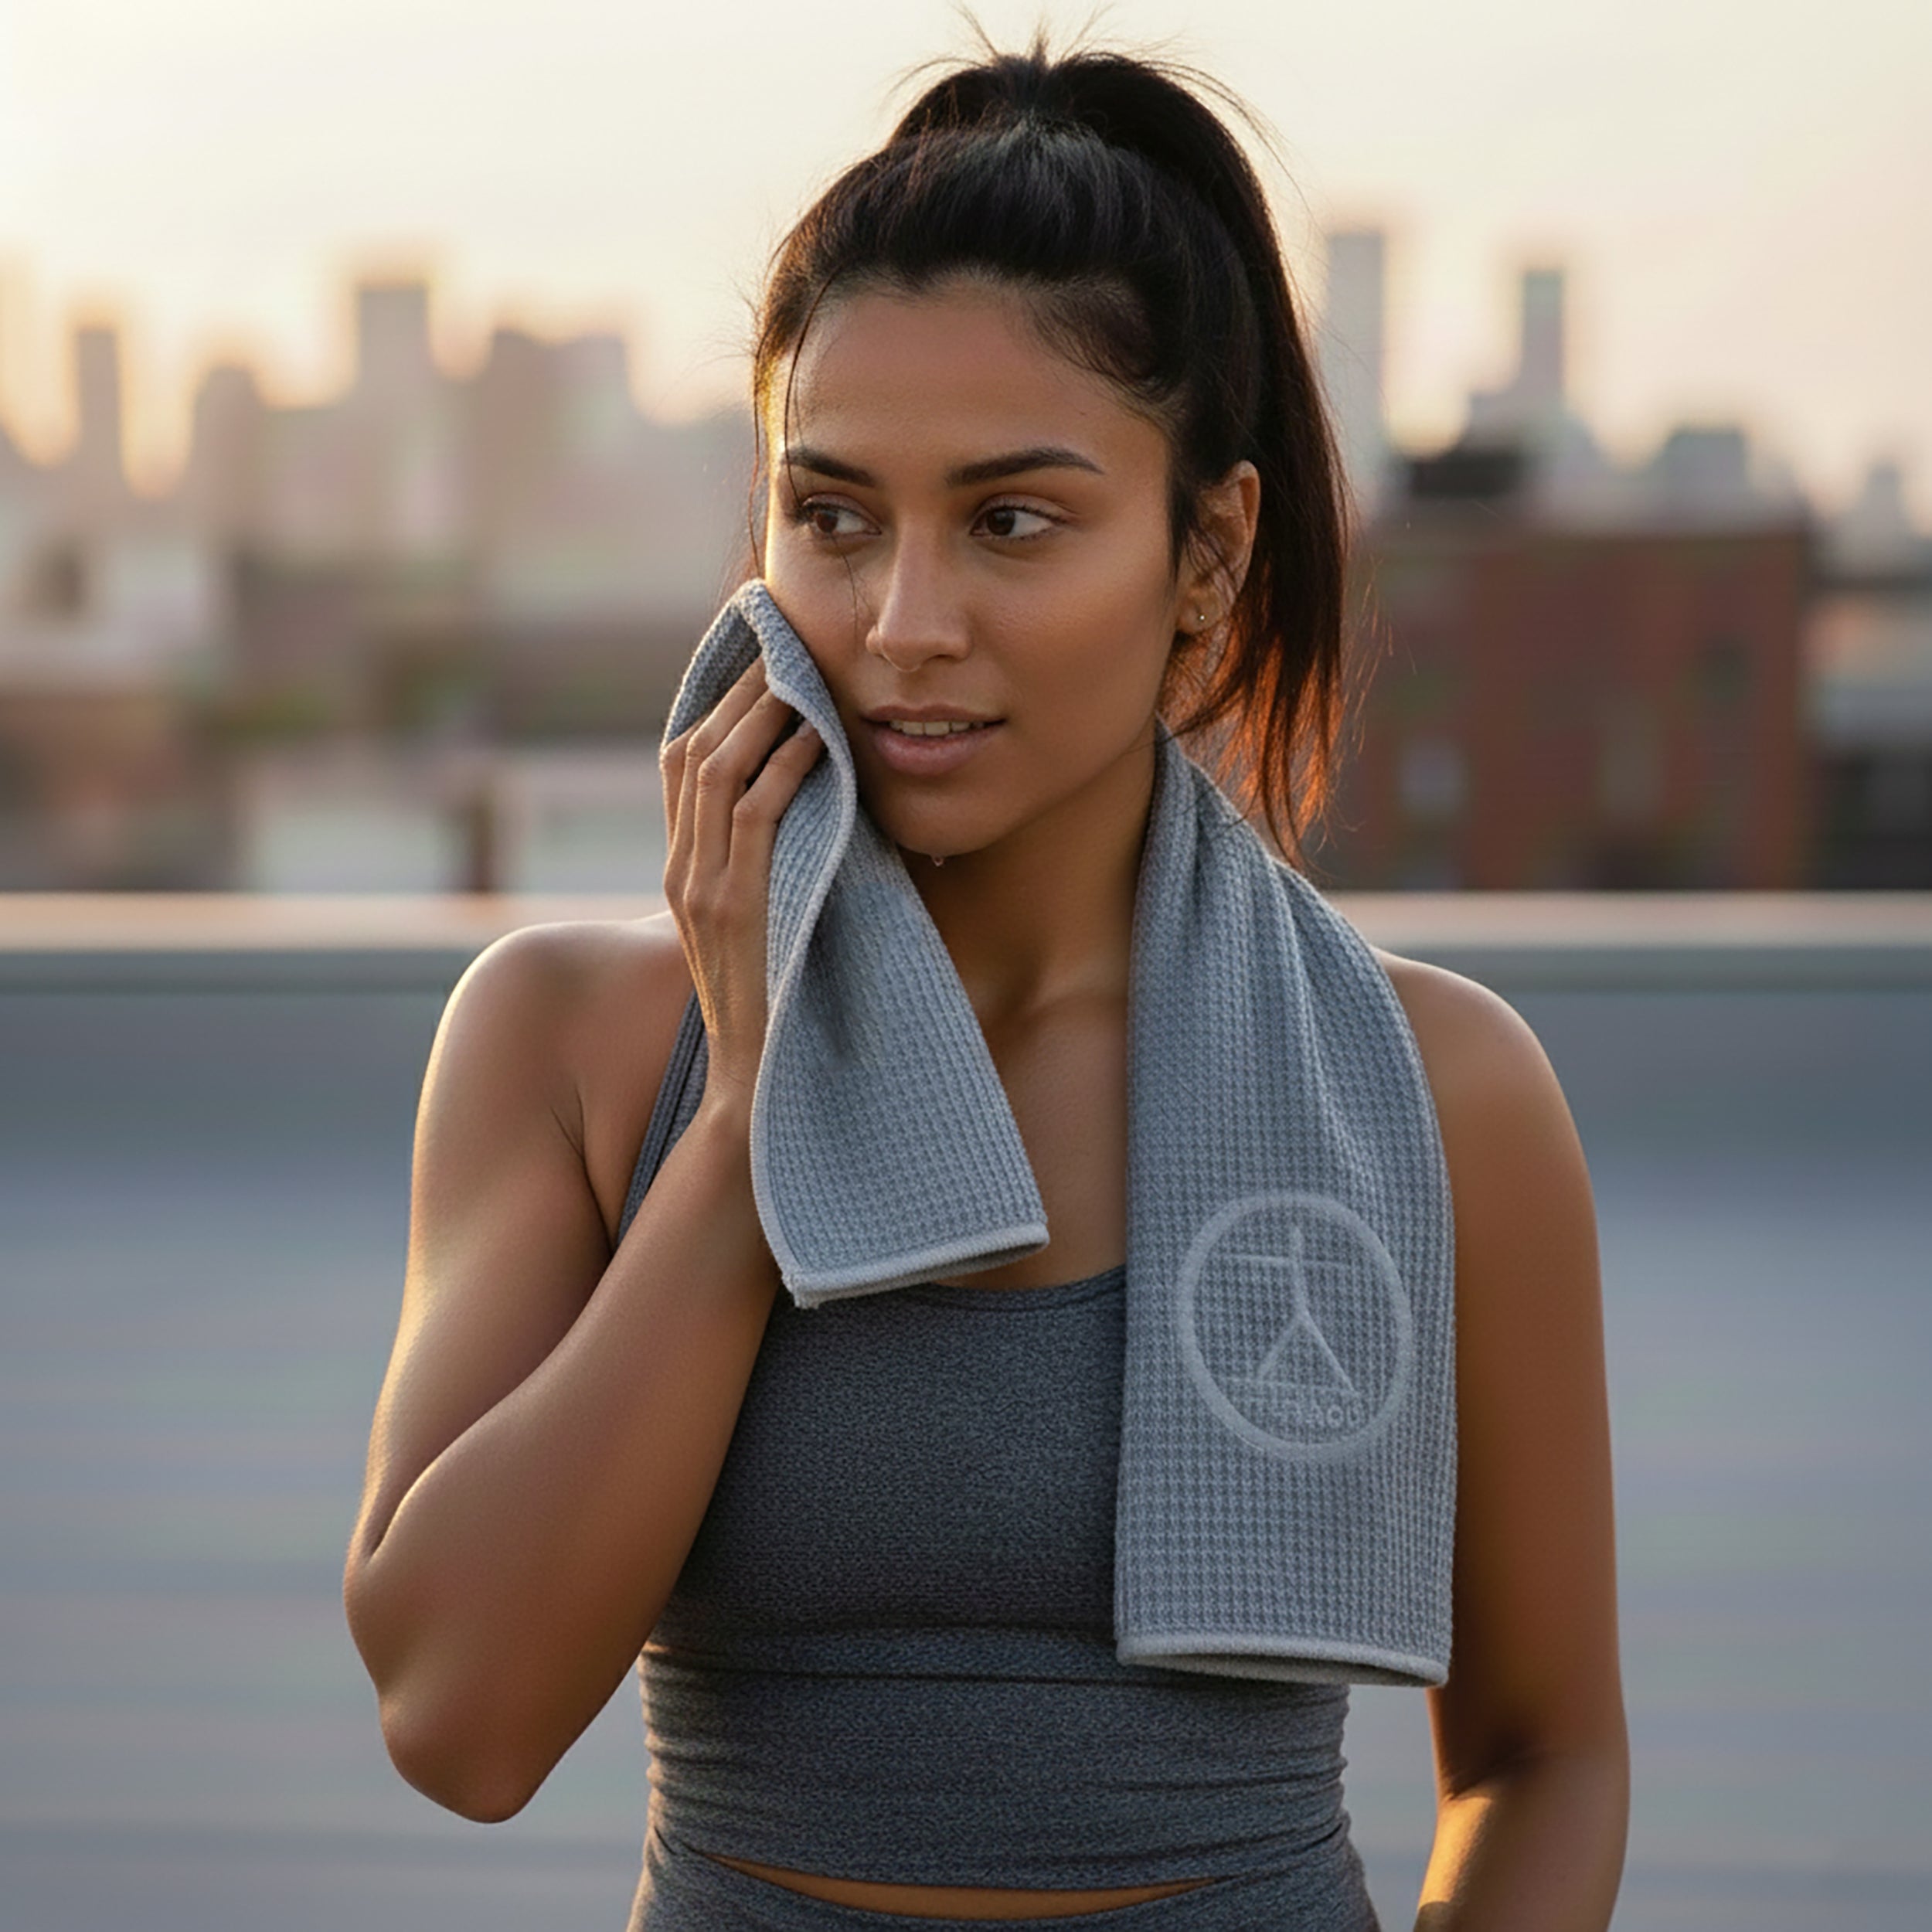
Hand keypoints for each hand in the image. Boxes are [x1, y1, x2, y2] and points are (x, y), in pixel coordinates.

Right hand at [659, 660, 821, 1113]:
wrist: (760, 1089)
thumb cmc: (783, 1007)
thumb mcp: (772, 924)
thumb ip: (782, 868)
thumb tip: (837, 807)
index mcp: (684, 869)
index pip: (681, 759)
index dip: (716, 701)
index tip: (762, 659)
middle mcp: (679, 871)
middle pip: (691, 747)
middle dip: (738, 690)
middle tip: (786, 647)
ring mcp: (697, 889)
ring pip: (714, 770)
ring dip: (761, 716)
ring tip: (803, 678)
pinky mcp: (729, 910)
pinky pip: (750, 817)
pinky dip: (783, 770)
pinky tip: (815, 742)